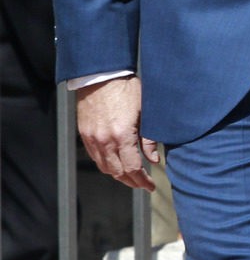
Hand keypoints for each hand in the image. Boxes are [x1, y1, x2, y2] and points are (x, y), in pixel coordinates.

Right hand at [75, 76, 158, 191]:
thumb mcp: (144, 113)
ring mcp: (92, 138)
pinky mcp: (84, 133)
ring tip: (130, 177)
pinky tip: (115, 163)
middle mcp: (105, 141)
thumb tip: (154, 160)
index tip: (150, 186)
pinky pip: (95, 157)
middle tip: (143, 184)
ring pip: (104, 167)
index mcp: (122, 136)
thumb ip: (148, 139)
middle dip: (132, 182)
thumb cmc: (125, 88)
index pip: (133, 169)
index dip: (143, 181)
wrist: (101, 74)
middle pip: (118, 173)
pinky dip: (106, 164)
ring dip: (118, 175)